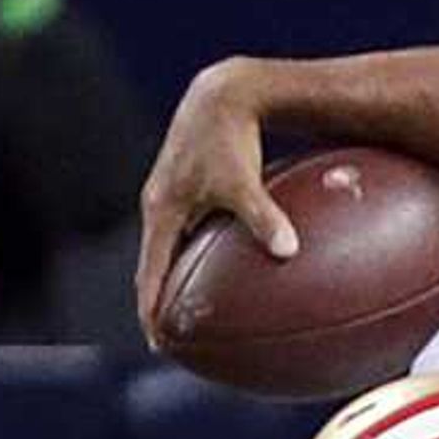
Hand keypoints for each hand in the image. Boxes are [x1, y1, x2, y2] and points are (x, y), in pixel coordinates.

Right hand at [135, 59, 294, 341]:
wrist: (222, 95)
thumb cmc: (231, 138)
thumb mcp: (243, 180)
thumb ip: (263, 217)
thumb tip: (288, 252)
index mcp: (162, 211)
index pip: (150, 274)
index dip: (153, 311)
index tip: (160, 344)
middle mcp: (161, 208)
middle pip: (155, 268)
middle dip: (161, 306)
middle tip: (174, 343)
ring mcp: (173, 199)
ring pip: (172, 252)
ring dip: (178, 284)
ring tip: (195, 318)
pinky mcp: (190, 190)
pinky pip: (191, 235)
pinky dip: (199, 260)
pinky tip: (227, 274)